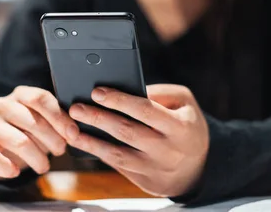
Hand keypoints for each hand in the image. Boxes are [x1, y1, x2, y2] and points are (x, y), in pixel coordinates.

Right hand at [0, 86, 79, 179]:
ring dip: (36, 157)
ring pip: (18, 141)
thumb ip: (57, 122)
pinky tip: (15, 172)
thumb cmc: (27, 134)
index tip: (72, 134)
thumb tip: (74, 132)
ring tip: (44, 166)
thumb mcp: (43, 124)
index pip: (40, 98)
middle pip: (32, 121)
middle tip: (61, 151)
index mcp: (21, 94)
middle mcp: (2, 105)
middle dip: (52, 139)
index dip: (59, 117)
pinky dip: (6, 167)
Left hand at [67, 84, 209, 196]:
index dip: (119, 100)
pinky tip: (85, 143)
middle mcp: (168, 149)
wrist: (198, 167)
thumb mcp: (184, 102)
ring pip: (117, 154)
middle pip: (126, 131)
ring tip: (72, 129)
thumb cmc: (187, 125)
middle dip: (98, 118)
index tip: (97, 92)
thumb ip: (159, 92)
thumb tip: (125, 89)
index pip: (145, 110)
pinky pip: (118, 166)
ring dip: (91, 141)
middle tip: (76, 108)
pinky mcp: (145, 181)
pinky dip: (99, 155)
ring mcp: (156, 168)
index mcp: (180, 126)